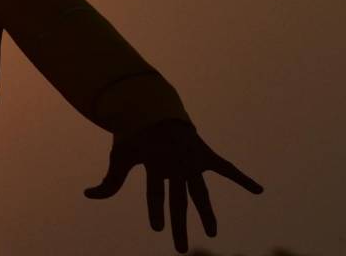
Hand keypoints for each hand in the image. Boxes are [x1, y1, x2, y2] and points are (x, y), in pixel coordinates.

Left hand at [84, 119, 263, 252]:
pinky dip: (242, 178)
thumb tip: (87, 195)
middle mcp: (175, 165)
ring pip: (200, 193)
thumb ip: (109, 180)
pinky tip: (259, 190)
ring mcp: (191, 160)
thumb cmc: (133, 132)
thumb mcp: (119, 155)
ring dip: (206, 214)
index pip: (155, 194)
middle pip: (178, 202)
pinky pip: (227, 168)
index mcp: (155, 163)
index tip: (157, 229)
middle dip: (179, 226)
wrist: (151, 104)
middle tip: (179, 248)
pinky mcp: (204, 153)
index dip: (156, 211)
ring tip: (212, 234)